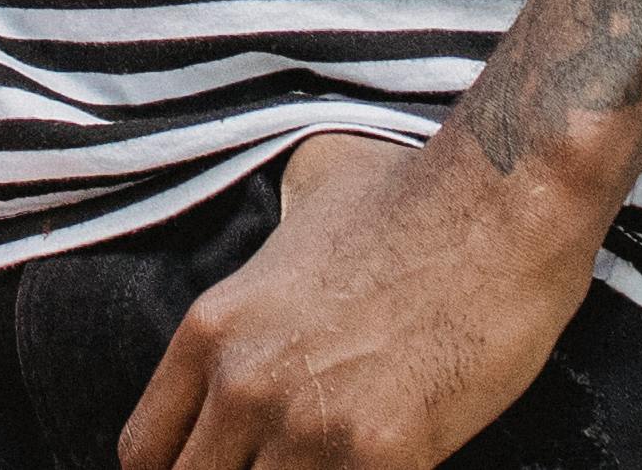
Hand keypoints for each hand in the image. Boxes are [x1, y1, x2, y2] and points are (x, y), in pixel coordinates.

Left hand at [113, 132, 603, 469]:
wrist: (498, 206)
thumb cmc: (407, 198)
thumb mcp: (296, 206)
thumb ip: (263, 255)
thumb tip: (269, 264)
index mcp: (212, 329)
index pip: (142, 451)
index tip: (210, 467)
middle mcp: (245, 383)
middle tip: (274, 467)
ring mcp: (311, 426)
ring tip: (328, 466)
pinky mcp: (384, 455)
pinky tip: (381, 469)